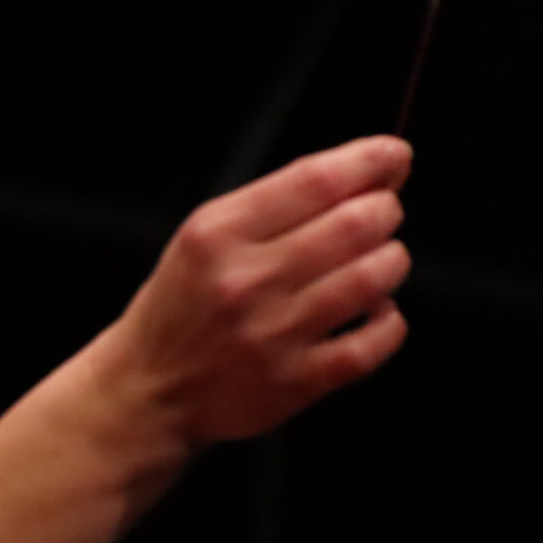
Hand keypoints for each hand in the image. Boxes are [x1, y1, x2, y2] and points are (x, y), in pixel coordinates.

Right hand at [99, 134, 414, 447]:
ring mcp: (272, 333)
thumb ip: (273, 206)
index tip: (393, 154)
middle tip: (382, 214)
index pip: (314, 179)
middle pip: (354, 224)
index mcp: (216, 234)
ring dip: (391, 260)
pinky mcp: (296, 381)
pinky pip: (374, 340)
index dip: (369, 160)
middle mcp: (244, 280)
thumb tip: (365, 174)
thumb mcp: (203, 238)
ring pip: (373, 278)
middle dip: (384, 210)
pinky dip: (389, 319)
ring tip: (380, 260)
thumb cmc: (184, 305)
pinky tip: (375, 312)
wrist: (149, 388)